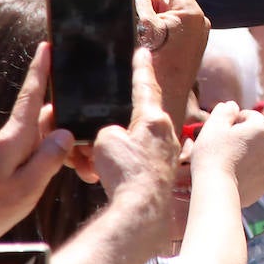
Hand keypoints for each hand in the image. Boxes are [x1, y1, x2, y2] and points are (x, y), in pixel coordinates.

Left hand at [0, 44, 73, 244]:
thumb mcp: (26, 187)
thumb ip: (49, 158)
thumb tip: (66, 134)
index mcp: (15, 137)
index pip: (31, 94)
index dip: (40, 69)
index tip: (48, 46)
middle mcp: (14, 138)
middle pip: (49, 116)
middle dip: (74, 120)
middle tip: (97, 137)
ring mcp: (14, 149)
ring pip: (50, 135)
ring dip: (70, 145)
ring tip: (88, 167)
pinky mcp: (14, 161)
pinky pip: (43, 149)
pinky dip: (60, 156)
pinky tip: (74, 170)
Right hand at [86, 46, 179, 201]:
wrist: (142, 211)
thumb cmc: (126, 172)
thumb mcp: (105, 140)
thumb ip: (108, 129)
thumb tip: (113, 136)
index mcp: (153, 119)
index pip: (145, 85)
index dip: (141, 67)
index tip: (143, 52)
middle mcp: (166, 134)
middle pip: (140, 117)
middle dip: (120, 120)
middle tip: (108, 123)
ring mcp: (166, 154)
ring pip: (136, 143)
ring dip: (116, 149)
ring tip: (96, 163)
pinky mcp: (162, 173)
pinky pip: (138, 162)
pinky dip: (121, 166)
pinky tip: (107, 176)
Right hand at [135, 0, 210, 132]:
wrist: (164, 101)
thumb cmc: (154, 65)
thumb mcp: (143, 26)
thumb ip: (140, 3)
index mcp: (191, 12)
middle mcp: (199, 20)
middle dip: (148, 6)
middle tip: (141, 29)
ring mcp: (196, 34)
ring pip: (164, 13)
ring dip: (150, 21)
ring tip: (146, 44)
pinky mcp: (190, 45)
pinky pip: (168, 27)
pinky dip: (156, 30)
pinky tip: (151, 48)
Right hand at [191, 100, 263, 206]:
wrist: (216, 190)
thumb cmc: (213, 153)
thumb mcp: (214, 125)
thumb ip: (225, 110)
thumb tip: (232, 105)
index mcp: (261, 129)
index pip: (250, 115)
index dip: (234, 119)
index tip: (222, 129)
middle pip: (255, 135)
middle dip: (241, 137)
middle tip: (222, 145)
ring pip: (256, 154)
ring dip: (244, 153)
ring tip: (226, 161)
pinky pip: (255, 172)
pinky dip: (246, 171)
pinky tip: (230, 175)